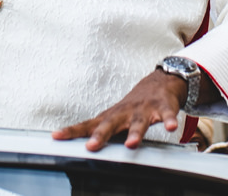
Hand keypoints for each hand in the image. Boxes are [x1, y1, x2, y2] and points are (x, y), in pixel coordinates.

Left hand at [52, 69, 185, 150]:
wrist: (159, 82)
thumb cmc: (132, 106)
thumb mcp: (115, 118)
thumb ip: (101, 131)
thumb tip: (82, 146)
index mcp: (112, 116)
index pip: (88, 125)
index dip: (72, 131)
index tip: (56, 137)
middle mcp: (125, 112)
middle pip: (110, 124)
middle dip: (101, 135)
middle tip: (91, 146)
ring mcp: (143, 109)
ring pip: (139, 122)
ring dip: (135, 133)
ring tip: (131, 144)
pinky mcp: (162, 107)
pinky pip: (166, 115)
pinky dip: (169, 121)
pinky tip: (171, 128)